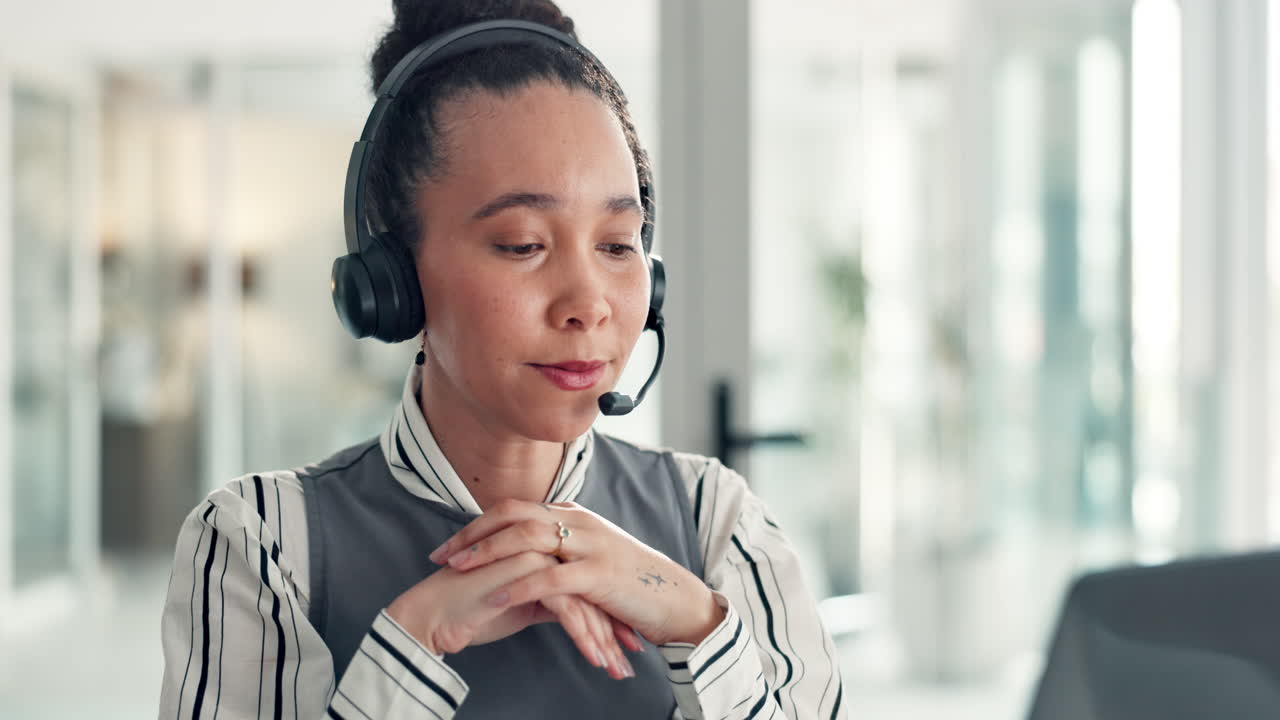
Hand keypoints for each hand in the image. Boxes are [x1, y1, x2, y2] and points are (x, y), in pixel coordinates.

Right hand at [387, 551, 638, 677]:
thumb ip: (550, 598)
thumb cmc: (475, 610)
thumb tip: (577, 612)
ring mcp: (536, 556)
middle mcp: (544, 545)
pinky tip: (596, 660)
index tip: (628, 639)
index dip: (611, 612)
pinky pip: (568, 609)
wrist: (435, 615)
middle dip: (616, 625)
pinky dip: (584, 638)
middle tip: (634, 656)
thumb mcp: (524, 603)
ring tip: (617, 668)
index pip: (589, 578)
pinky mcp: (528, 575)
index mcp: (544, 547)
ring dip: (604, 638)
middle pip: (593, 587)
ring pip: (585, 599)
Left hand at [428, 500, 725, 645]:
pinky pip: (551, 576)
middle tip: (440, 556)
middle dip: (473, 535)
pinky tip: (496, 596)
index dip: (477, 526)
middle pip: (514, 515)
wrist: (673, 599)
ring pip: (529, 537)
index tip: (448, 547)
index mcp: (573, 515)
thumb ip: (559, 551)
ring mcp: (590, 544)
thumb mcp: (589, 558)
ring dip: (488, 553)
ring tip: (458, 571)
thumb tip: (521, 558)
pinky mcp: (600, 573)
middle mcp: (579, 521)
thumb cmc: (628, 584)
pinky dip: (520, 584)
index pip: (514, 509)